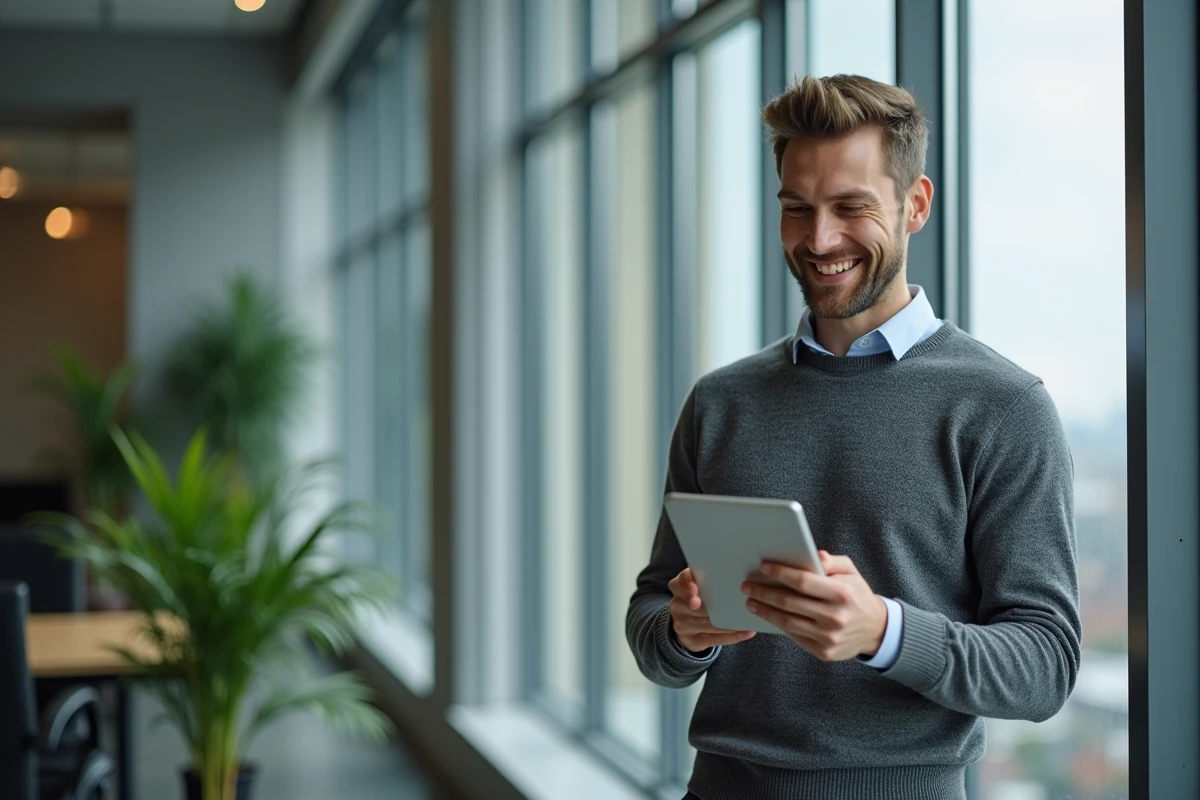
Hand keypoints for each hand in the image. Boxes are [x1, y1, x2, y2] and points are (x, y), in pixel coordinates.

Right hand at [668, 567, 756, 653]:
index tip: (695, 588)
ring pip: (708, 625)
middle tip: (735, 607)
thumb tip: (740, 579)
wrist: (687, 620)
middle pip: (698, 607)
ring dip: (729, 624)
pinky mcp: (689, 640)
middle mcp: (677, 605)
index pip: (682, 581)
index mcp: (678, 586)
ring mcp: (681, 624)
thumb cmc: (701, 595)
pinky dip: (731, 637)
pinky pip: (712, 639)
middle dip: (716, 608)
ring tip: (747, 621)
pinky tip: (745, 633)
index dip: (688, 584)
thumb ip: (711, 579)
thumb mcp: (701, 583)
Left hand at [742, 550, 886, 661]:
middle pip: (790, 602)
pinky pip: (795, 636)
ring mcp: (829, 637)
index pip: (803, 581)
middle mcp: (835, 617)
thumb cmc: (857, 595)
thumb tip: (813, 555)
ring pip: (788, 622)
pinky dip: (777, 625)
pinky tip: (767, 615)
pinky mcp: (824, 652)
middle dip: (764, 592)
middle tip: (747, 585)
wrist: (876, 630)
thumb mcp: (851, 572)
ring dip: (765, 611)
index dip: (781, 573)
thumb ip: (832, 562)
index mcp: (842, 593)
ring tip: (751, 601)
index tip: (764, 567)